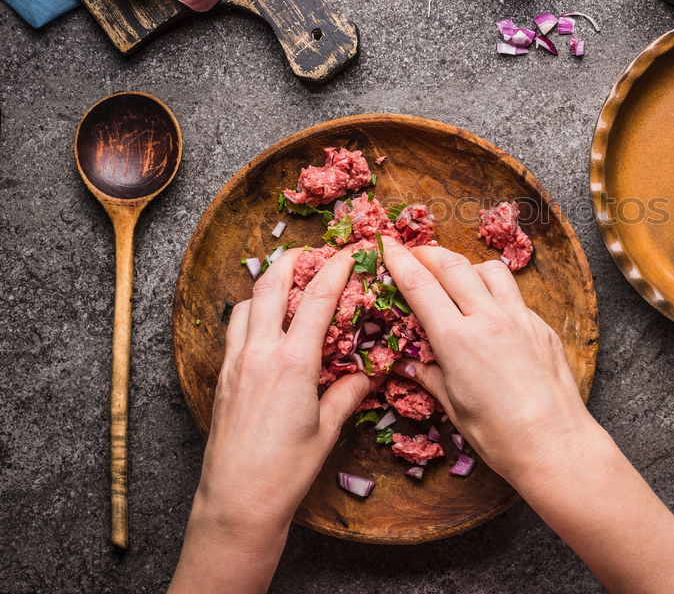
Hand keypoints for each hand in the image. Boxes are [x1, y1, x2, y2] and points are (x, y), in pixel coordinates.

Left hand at [170, 246, 378, 593]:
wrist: (237, 502)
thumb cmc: (286, 471)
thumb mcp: (328, 429)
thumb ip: (349, 391)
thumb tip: (371, 370)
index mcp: (292, 362)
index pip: (317, 298)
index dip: (337, 267)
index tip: (352, 251)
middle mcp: (259, 353)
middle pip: (271, 285)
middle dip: (292, 260)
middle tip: (312, 252)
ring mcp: (235, 363)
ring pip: (245, 304)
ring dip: (266, 285)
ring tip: (288, 285)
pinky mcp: (222, 378)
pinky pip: (234, 330)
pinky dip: (250, 314)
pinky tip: (266, 327)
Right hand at [381, 238, 592, 479]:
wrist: (554, 444)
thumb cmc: (499, 435)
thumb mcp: (452, 406)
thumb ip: (428, 375)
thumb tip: (406, 364)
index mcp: (457, 340)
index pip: (420, 285)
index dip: (399, 260)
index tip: (386, 245)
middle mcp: (489, 319)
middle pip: (453, 265)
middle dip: (428, 253)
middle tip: (414, 253)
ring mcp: (520, 319)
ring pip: (489, 270)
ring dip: (466, 267)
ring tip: (455, 279)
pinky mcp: (542, 327)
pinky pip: (514, 295)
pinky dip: (496, 292)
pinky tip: (490, 311)